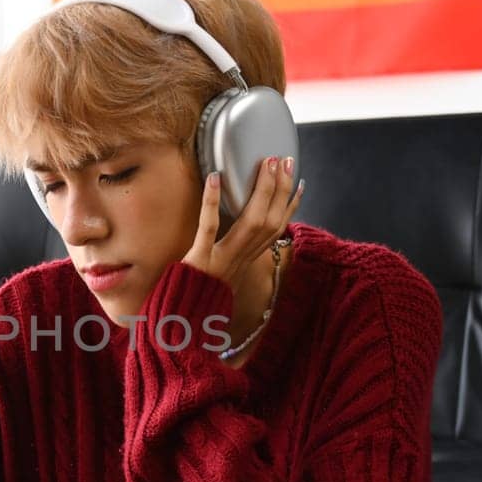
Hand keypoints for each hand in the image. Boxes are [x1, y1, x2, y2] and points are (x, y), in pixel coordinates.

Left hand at [182, 155, 303, 295]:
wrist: (181, 320)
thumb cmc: (200, 295)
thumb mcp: (225, 274)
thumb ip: (235, 253)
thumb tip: (242, 228)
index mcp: (246, 262)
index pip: (276, 231)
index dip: (291, 208)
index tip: (300, 183)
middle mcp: (240, 260)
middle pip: (269, 222)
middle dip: (281, 190)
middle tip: (285, 161)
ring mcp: (221, 260)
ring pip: (251, 223)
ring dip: (262, 191)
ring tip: (266, 164)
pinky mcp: (199, 260)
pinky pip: (208, 228)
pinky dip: (212, 202)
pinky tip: (215, 177)